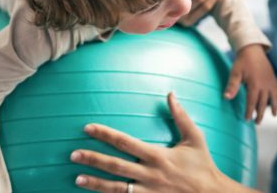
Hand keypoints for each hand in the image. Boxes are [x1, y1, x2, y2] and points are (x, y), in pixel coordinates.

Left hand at [70, 93, 258, 192]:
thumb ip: (181, 116)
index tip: (88, 128)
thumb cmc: (203, 166)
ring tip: (77, 179)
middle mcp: (150, 175)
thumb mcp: (195, 138)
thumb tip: (171, 93)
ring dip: (95, 183)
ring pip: (116, 189)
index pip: (125, 142)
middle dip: (92, 159)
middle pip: (115, 166)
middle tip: (73, 155)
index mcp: (158, 156)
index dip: (105, 134)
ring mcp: (149, 192)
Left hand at [224, 45, 276, 123]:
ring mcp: (271, 81)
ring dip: (272, 107)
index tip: (247, 120)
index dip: (249, 112)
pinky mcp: (273, 78)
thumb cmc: (242, 62)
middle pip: (263, 103)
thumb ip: (232, 86)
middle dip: (260, 114)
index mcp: (254, 84)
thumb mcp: (235, 73)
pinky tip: (275, 102)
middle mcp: (265, 85)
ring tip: (272, 116)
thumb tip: (226, 98)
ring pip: (273, 98)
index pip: (252, 102)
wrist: (252, 49)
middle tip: (257, 122)